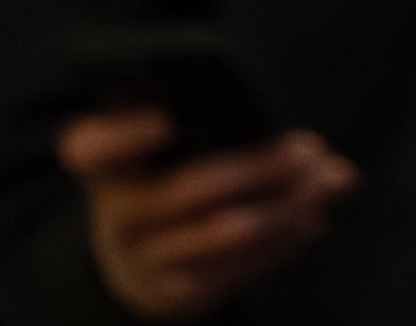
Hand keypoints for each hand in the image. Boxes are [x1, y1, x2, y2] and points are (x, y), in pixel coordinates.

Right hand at [57, 112, 355, 319]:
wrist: (135, 269)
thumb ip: (234, 133)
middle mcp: (116, 217)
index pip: (91, 148)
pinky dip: (278, 243)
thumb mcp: (169, 156)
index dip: (123, 135)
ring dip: (280, 206)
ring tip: (324, 181)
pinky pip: (232, 271)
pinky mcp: (174, 294)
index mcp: (107, 167)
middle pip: (183, 191)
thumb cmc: (164, 184)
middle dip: (253, 169)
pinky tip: (312, 218)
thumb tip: (321, 153)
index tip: (165, 121)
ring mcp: (143, 262)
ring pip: (217, 233)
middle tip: (305, 151)